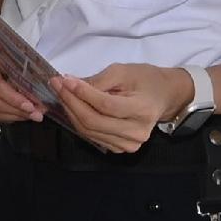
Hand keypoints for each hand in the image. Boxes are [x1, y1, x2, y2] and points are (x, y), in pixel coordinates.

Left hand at [55, 61, 190, 155]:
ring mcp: (129, 144)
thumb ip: (98, 80)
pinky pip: (93, 137)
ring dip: (71, 111)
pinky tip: (73, 106)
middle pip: (94, 122)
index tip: (64, 80)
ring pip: (89, 131)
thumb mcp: (124, 71)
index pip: (106, 105)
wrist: (162, 96)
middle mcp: (137, 132)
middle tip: (57, 85)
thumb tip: (70, 85)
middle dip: (71, 102)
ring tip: (62, 93)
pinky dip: (79, 121)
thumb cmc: (145, 80)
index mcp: (142, 110)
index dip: (83, 94)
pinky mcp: (120, 149)